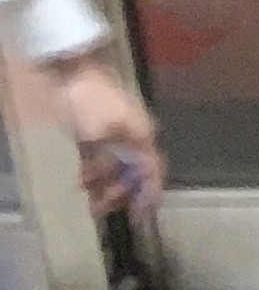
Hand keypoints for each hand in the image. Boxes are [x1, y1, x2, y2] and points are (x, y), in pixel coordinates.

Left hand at [45, 58, 163, 218]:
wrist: (74, 72)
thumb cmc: (91, 100)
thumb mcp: (99, 133)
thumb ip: (111, 159)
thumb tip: (118, 178)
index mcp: (141, 137)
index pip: (153, 172)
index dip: (149, 195)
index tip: (140, 217)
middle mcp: (134, 138)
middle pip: (134, 174)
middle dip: (120, 194)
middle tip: (101, 210)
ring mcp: (117, 136)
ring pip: (117, 169)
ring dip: (105, 186)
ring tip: (88, 199)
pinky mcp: (99, 134)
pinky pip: (102, 161)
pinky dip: (95, 174)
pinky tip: (84, 183)